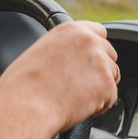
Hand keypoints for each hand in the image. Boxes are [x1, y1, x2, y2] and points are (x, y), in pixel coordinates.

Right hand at [0, 21, 119, 132]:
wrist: (24, 106)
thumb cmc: (24, 86)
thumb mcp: (42, 52)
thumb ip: (65, 48)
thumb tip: (76, 57)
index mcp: (71, 30)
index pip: (99, 32)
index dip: (97, 48)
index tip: (92, 59)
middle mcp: (89, 41)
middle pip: (110, 54)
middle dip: (101, 69)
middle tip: (83, 84)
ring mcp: (100, 62)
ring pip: (113, 75)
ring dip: (102, 87)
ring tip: (78, 97)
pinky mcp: (106, 83)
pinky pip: (112, 96)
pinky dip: (101, 105)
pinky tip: (81, 108)